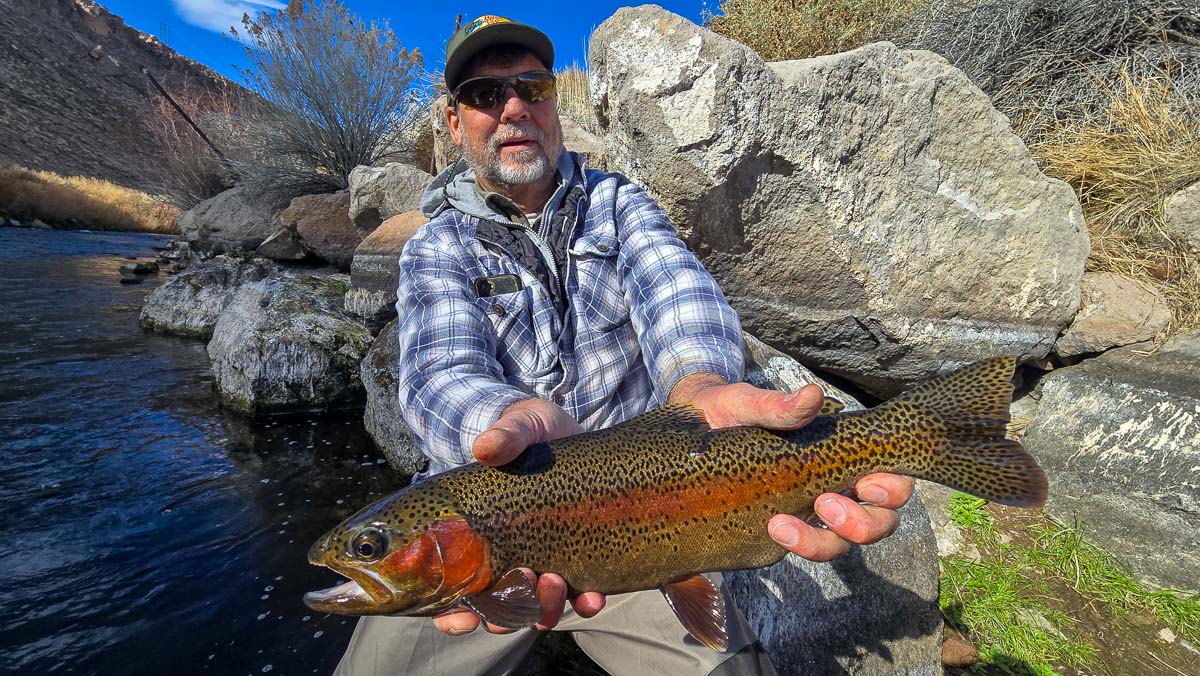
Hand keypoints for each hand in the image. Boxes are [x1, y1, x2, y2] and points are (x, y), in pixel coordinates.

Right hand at [436, 399, 600, 635]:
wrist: (579, 433)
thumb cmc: (534, 431)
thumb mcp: (520, 426)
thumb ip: (506, 436)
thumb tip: (485, 448)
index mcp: (478, 537)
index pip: (454, 592)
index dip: (452, 613)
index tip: (461, 614)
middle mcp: (507, 560)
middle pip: (496, 610)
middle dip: (505, 612)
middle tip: (523, 579)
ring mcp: (545, 563)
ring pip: (537, 609)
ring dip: (543, 608)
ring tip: (554, 582)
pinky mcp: (581, 561)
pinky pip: (580, 597)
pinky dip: (584, 603)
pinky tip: (592, 596)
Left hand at [673, 375, 914, 561]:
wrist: (688, 429)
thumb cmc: (725, 410)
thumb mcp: (744, 403)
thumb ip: (776, 405)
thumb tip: (811, 396)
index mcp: (838, 452)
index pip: (889, 477)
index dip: (891, 489)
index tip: (866, 484)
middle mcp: (833, 483)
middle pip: (879, 518)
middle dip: (863, 523)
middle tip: (825, 505)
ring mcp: (807, 509)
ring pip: (843, 541)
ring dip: (823, 541)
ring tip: (782, 524)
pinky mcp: (780, 528)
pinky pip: (803, 547)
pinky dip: (796, 545)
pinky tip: (769, 528)